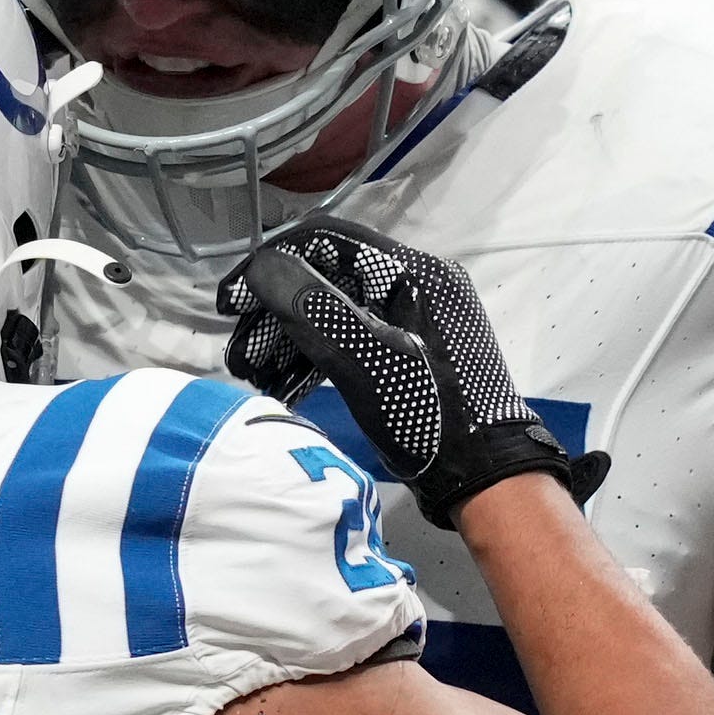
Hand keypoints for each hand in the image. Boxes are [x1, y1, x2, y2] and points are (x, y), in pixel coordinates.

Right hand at [222, 218, 607, 529]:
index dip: (268, 265)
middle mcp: (417, 282)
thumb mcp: (360, 356)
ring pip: (337, 312)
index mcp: (412, 269)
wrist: (482, 474)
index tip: (231, 305)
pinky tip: (288, 385)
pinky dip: (318, 356)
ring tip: (256, 378)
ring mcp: (419, 316)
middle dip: (275, 315)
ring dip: (290, 340)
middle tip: (241, 356)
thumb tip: (261, 265)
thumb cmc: (426, 411)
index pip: (324, 240)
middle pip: (327, 279)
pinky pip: (355, 337)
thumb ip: (309, 303)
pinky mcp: (416, 349)